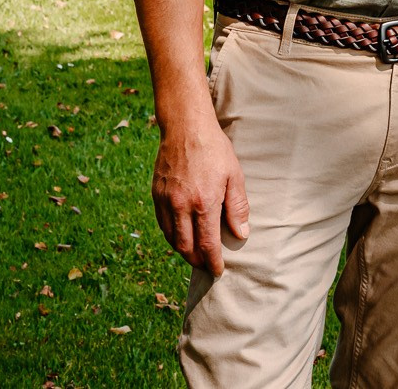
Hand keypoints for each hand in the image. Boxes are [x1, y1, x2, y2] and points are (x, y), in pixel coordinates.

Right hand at [151, 110, 249, 274]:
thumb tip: (240, 234)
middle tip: (206, 266)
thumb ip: (237, 207)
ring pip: (171, 239)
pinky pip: (162, 224)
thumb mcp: (234, 176)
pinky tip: (180, 236)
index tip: (218, 270)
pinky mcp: (157, 194)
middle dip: (197, 261)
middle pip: (186, 247)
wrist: (186, 127)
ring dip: (183, 251)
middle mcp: (182, 205)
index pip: (207, 245)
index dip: (213, 262)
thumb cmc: (214, 150)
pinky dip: (171, 236)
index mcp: (204, 203)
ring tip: (194, 255)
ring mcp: (166, 200)